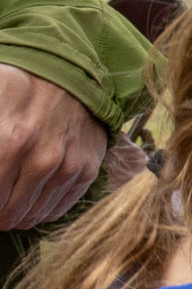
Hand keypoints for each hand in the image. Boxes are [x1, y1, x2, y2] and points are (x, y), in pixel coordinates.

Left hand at [0, 65, 109, 230]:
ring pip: (34, 214)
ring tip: (12, 204)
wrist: (65, 74)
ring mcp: (68, 167)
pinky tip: (33, 203)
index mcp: (9, 143)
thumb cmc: (16, 89)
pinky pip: (60, 208)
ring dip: (19, 214)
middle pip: (10, 212)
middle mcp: (42, 160)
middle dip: (0, 212)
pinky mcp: (87, 169)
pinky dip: (43, 211)